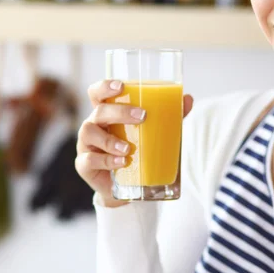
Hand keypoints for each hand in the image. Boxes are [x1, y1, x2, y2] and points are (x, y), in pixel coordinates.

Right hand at [75, 80, 193, 207]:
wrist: (128, 186)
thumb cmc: (137, 150)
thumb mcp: (153, 133)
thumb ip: (169, 116)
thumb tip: (188, 99)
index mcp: (106, 113)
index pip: (97, 93)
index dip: (104, 86)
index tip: (121, 86)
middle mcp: (93, 125)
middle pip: (98, 111)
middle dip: (119, 112)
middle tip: (141, 116)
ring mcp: (86, 145)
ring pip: (88, 133)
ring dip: (109, 140)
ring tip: (128, 148)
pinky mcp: (85, 166)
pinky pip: (89, 160)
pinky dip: (106, 161)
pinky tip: (122, 163)